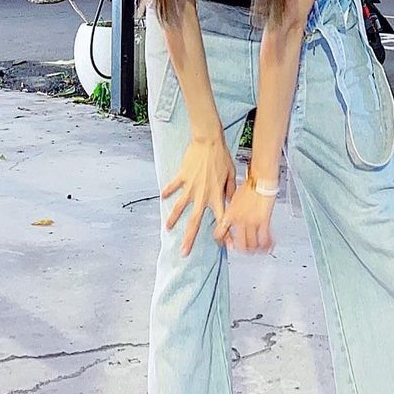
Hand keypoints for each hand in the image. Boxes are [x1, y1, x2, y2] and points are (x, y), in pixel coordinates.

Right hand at [162, 136, 236, 257]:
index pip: (220, 220)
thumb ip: (230, 191)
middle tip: (184, 252)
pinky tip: (162, 197)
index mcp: (216, 196)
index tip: (221, 246)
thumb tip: (231, 203)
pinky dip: (168, 191)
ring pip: (179, 207)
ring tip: (167, 228)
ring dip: (173, 218)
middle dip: (189, 238)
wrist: (209, 140)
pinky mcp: (182, 177)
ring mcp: (190, 186)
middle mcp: (202, 195)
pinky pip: (173, 186)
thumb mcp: (231, 175)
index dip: (222, 234)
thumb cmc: (222, 157)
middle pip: (194, 221)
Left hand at [212, 179, 275, 254]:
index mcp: (229, 214)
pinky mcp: (264, 221)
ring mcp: (251, 222)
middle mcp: (239, 220)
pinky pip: (264, 238)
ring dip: (254, 250)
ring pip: (251, 244)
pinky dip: (266, 245)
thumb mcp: (234, 199)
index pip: (219, 233)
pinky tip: (268, 245)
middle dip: (241, 250)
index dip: (222, 241)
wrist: (260, 179)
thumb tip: (230, 218)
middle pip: (237, 244)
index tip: (226, 244)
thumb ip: (232, 211)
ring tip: (256, 250)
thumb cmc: (249, 185)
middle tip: (244, 250)